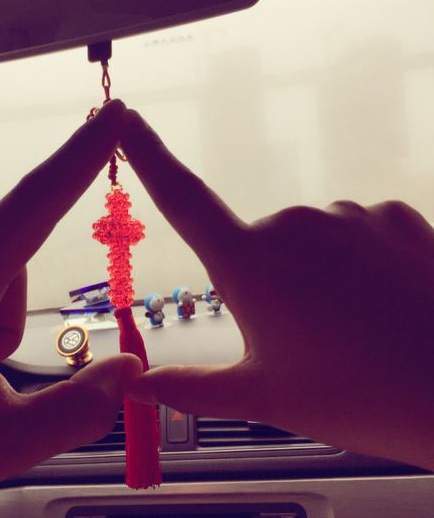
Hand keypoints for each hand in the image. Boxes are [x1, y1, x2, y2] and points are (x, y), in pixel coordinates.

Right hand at [122, 110, 433, 470]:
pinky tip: (383, 302)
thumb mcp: (262, 398)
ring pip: (307, 244)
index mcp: (247, 262)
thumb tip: (135, 385)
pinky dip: (358, 263)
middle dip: (267, 285)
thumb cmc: (357, 397)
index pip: (181, 197)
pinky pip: (355, 234)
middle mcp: (291, 223)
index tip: (124, 119)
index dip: (148, 155)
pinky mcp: (393, 214)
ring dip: (315, 275)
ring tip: (351, 328)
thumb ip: (188, 387)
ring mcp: (346, 214)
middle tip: (305, 340)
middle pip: (255, 246)